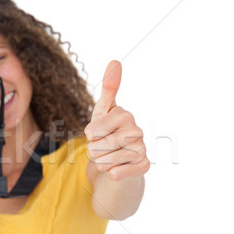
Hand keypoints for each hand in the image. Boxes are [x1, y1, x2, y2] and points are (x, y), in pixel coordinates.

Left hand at [84, 60, 149, 180]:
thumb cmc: (108, 133)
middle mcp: (137, 130)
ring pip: (105, 161)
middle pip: (97, 147)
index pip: (92, 130)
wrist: (120, 161)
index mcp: (124, 115)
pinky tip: (117, 169)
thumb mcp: (103, 111)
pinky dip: (112, 173)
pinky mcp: (143, 166)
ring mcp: (142, 149)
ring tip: (109, 157)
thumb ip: (108, 88)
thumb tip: (115, 60)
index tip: (97, 133)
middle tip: (103, 147)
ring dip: (101, 163)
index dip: (90, 135)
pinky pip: (117, 173)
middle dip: (94, 150)